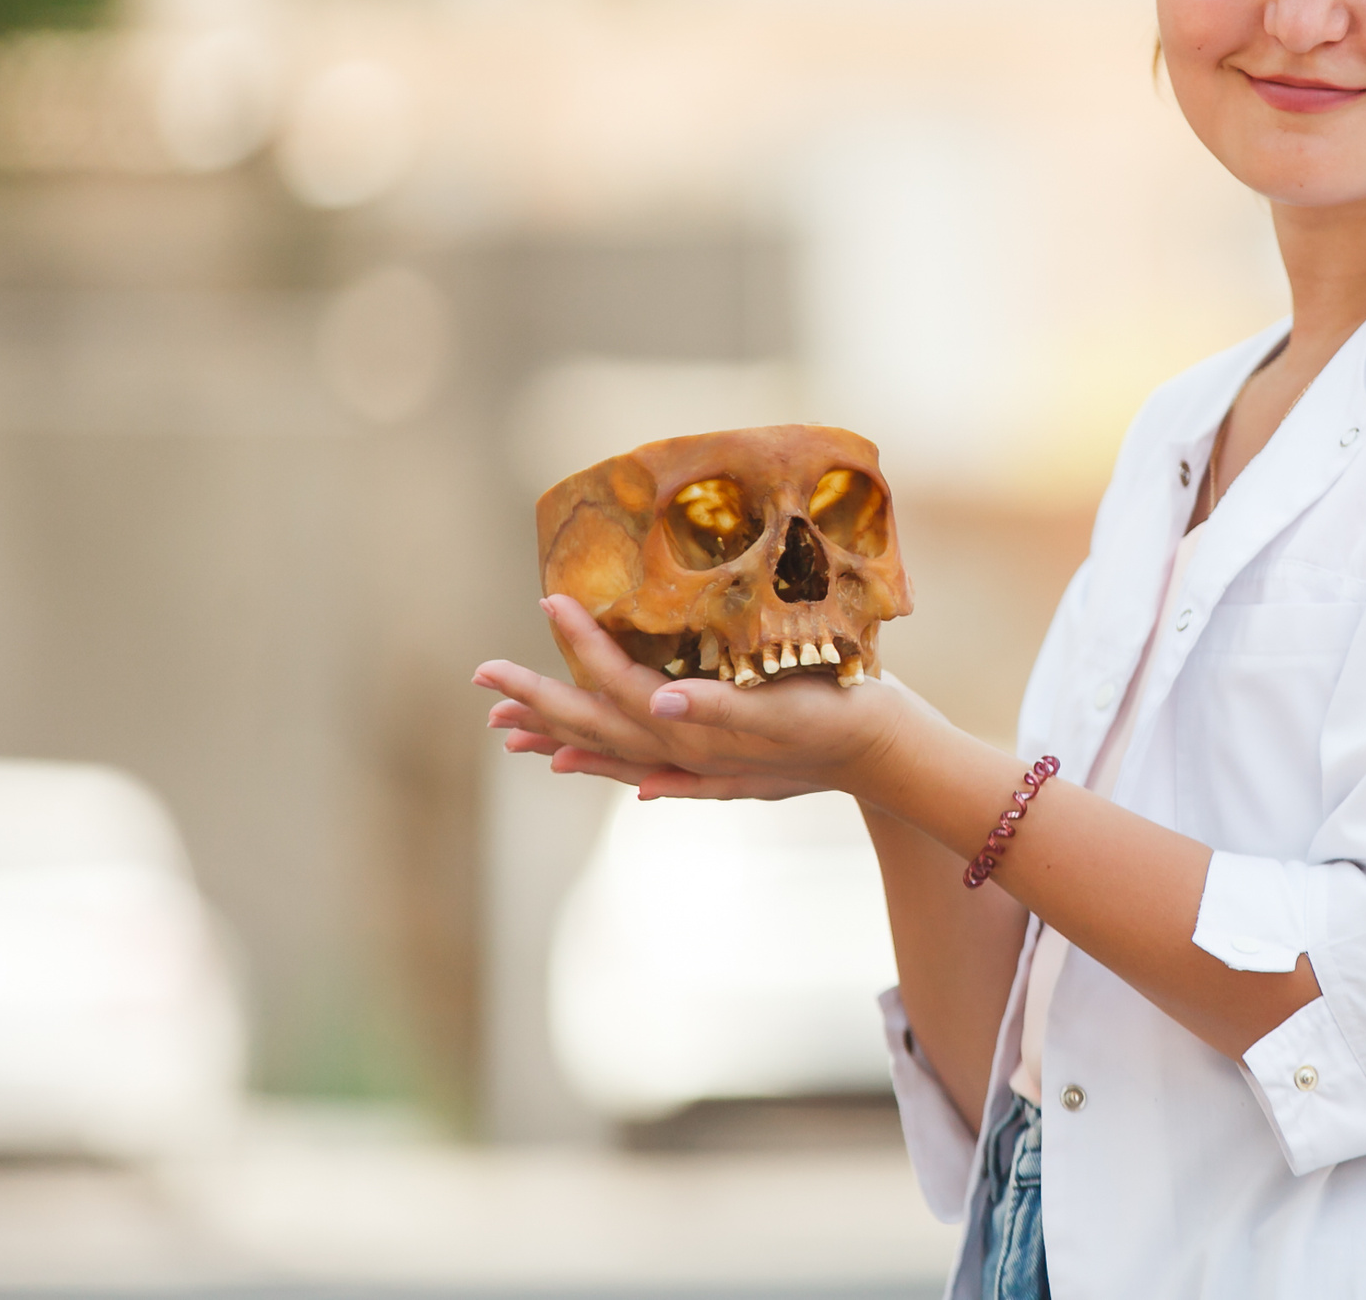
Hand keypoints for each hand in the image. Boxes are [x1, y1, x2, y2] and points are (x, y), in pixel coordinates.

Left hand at [475, 595, 921, 800]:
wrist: (882, 754)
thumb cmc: (839, 719)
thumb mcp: (783, 709)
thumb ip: (718, 707)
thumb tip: (659, 699)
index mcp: (691, 729)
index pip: (617, 682)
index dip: (579, 643)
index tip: (546, 600)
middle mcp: (682, 749)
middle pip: (594, 723)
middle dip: (537, 700)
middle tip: (483, 679)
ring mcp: (695, 760)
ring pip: (608, 748)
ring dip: (557, 732)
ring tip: (508, 729)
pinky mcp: (712, 762)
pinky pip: (638, 765)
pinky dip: (603, 761)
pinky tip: (579, 762)